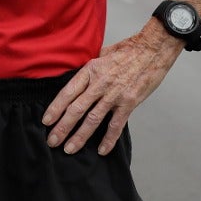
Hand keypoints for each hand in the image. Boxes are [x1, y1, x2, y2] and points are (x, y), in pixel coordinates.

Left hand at [41, 26, 181, 156]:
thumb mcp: (102, 54)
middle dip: (62, 127)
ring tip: (69, 148)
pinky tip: (102, 150)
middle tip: (52, 141)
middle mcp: (100, 83)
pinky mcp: (129, 102)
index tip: (46, 121)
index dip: (55, 108)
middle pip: (76, 108)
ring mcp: (114, 94)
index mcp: (90, 70)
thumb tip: (79, 81)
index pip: (68, 92)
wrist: (153, 49)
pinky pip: (116, 125)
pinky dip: (108, 139)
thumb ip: (90, 70)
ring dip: (79, 136)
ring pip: (92, 119)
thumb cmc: (128, 51)